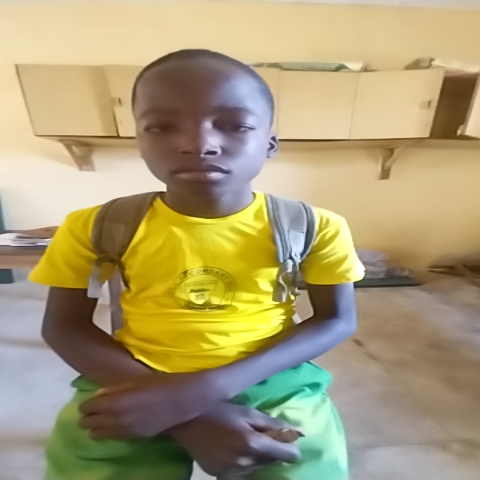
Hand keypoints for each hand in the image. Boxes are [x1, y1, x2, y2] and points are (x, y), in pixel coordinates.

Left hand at [79, 371, 218, 438]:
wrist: (182, 400)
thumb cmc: (160, 384)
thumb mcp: (136, 381)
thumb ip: (115, 388)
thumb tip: (98, 395)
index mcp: (115, 401)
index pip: (87, 408)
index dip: (85, 405)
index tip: (87, 403)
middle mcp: (116, 419)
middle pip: (89, 424)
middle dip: (87, 418)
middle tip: (91, 412)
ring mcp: (126, 430)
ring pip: (98, 435)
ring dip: (96, 428)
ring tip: (99, 422)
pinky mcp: (135, 437)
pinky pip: (114, 437)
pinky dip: (109, 432)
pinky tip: (114, 426)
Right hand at [169, 403, 300, 476]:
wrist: (186, 421)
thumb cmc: (220, 410)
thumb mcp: (248, 412)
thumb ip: (274, 425)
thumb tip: (299, 432)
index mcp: (254, 445)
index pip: (288, 456)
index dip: (290, 447)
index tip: (283, 438)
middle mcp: (245, 463)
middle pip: (272, 461)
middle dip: (270, 449)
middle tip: (256, 432)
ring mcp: (232, 472)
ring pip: (257, 467)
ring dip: (256, 456)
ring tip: (241, 438)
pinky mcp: (220, 475)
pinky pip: (241, 471)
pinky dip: (242, 461)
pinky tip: (231, 447)